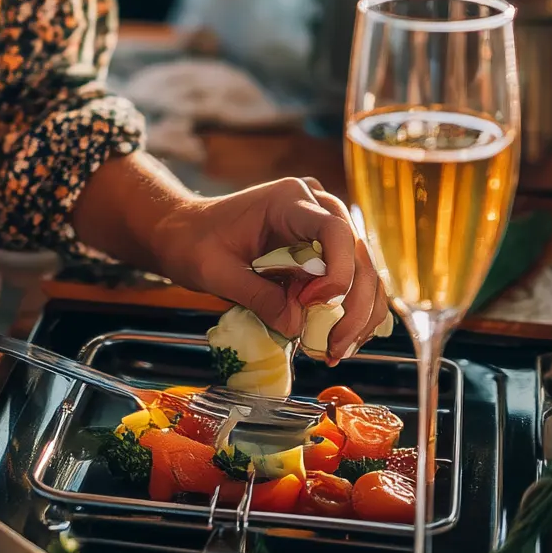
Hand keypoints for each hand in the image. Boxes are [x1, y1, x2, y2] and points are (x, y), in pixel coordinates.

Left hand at [74, 153, 386, 365]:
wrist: (186, 234)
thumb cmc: (195, 244)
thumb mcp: (215, 272)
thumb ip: (255, 295)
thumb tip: (295, 326)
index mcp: (288, 200)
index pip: (334, 230)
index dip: (337, 271)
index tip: (312, 303)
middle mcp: (316, 206)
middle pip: (359, 255)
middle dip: (355, 306)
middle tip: (335, 348)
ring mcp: (324, 227)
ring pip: (365, 271)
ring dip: (359, 315)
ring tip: (336, 352)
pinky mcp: (325, 251)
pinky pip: (353, 281)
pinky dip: (351, 313)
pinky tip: (337, 342)